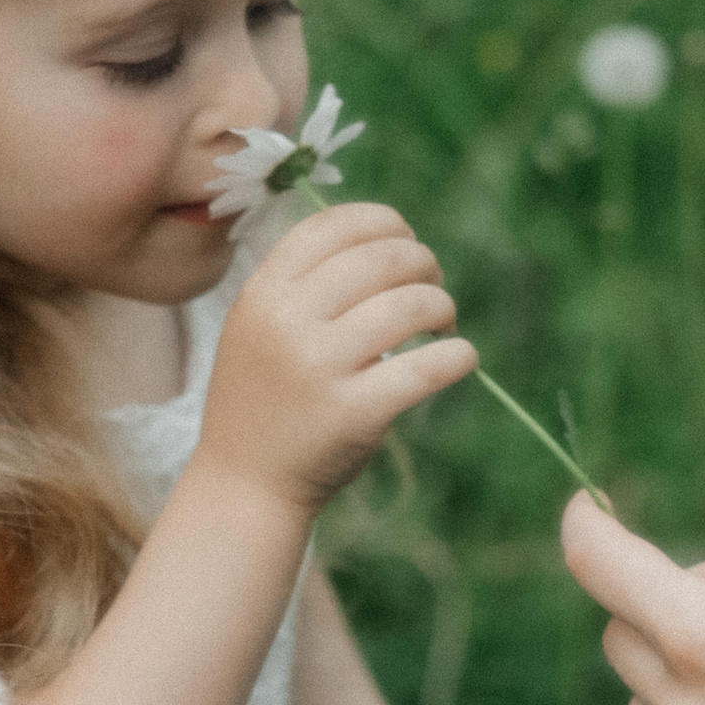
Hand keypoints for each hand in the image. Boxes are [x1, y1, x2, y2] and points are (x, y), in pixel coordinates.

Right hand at [199, 203, 475, 514]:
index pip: (333, 225)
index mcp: (263, 293)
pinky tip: (459, 358)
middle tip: (432, 286)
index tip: (405, 240)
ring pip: (411, 305)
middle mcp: (286, 323)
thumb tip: (387, 238)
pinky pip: (428, 367)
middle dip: (424, 262)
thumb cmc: (266, 397)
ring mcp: (319, 368)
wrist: (245, 483)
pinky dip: (458, 356)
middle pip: (382, 258)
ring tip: (441, 324)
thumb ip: (304, 283)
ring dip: (442, 306)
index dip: (384, 222)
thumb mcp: (258, 326)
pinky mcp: (354, 413)